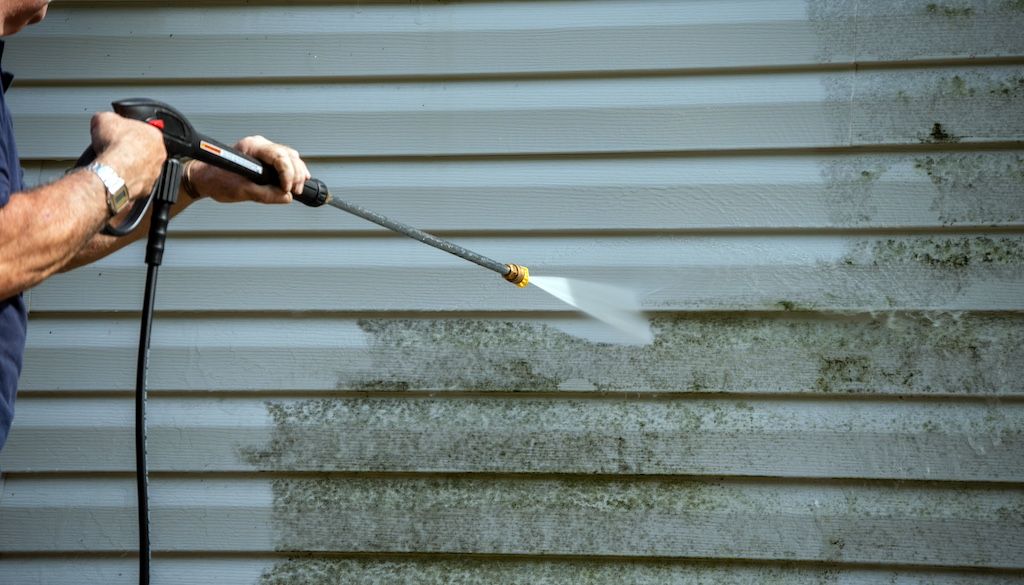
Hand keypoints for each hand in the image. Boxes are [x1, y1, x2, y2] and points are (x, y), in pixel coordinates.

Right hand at [90, 112, 166, 199]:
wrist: (112, 172)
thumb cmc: (114, 146)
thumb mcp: (104, 118)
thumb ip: (108, 117)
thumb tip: (103, 119)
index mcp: (154, 135)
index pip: (143, 130)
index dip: (128, 132)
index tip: (119, 134)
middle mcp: (159, 155)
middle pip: (144, 150)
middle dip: (131, 150)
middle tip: (116, 149)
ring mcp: (155, 173)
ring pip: (142, 168)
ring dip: (131, 166)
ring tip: (115, 164)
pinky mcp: (147, 188)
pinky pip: (137, 183)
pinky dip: (128, 180)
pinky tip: (117, 176)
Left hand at [187, 136, 310, 204]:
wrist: (203, 178)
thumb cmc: (215, 179)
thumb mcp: (241, 191)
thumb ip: (266, 195)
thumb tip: (286, 197)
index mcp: (252, 147)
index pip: (280, 157)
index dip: (288, 174)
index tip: (287, 189)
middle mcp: (260, 145)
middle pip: (289, 156)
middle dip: (296, 175)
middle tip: (294, 191)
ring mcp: (263, 151)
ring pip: (291, 158)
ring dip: (297, 173)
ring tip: (296, 189)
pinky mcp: (264, 158)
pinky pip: (286, 161)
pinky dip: (293, 171)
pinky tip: (297, 181)